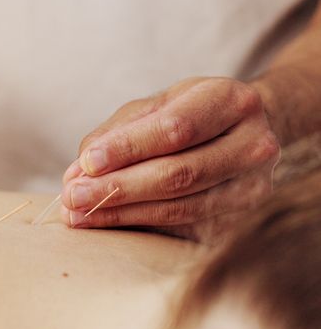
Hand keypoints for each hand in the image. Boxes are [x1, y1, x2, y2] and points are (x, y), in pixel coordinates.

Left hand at [60, 77, 280, 241]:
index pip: (174, 129)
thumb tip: (77, 171)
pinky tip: (108, 224)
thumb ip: (116, 133)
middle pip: (178, 174)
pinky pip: (185, 227)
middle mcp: (254, 144)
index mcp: (232, 101)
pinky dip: (141, 225)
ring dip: (122, 213)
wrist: (248, 131)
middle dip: (118, 188)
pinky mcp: (245, 217)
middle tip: (73, 197)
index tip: (86, 164)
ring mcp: (255, 185)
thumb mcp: (157, 105)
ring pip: (181, 206)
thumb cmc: (191, 113)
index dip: (127, 148)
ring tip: (79, 215)